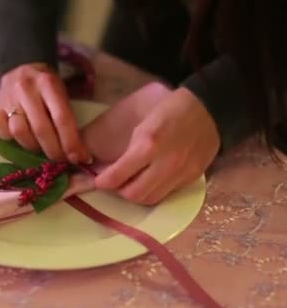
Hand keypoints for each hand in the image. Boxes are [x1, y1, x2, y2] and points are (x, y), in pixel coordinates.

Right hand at [0, 63, 89, 163]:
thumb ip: (66, 117)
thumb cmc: (46, 85)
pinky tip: (19, 139)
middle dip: (53, 150)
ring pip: (19, 132)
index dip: (70, 141)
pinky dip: (9, 138)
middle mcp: (26, 89)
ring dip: (32, 147)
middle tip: (61, 161)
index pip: (61, 117)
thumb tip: (77, 151)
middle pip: (40, 128)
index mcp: (48, 84)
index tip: (79, 158)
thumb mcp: (61, 92)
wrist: (21, 66)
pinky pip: (0, 129)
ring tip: (41, 149)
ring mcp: (8, 98)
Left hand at [82, 82, 219, 204]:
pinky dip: (155, 190)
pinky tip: (151, 180)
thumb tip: (112, 168)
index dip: (103, 182)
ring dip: (137, 194)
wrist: (210, 108)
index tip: (98, 180)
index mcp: (148, 145)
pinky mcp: (192, 178)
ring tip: (132, 183)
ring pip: (151, 199)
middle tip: (116, 182)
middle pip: (134, 195)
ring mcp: (181, 173)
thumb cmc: (171, 110)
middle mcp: (165, 164)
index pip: (118, 176)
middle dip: (120, 191)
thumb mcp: (143, 123)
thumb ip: (130, 149)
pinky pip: (167, 193)